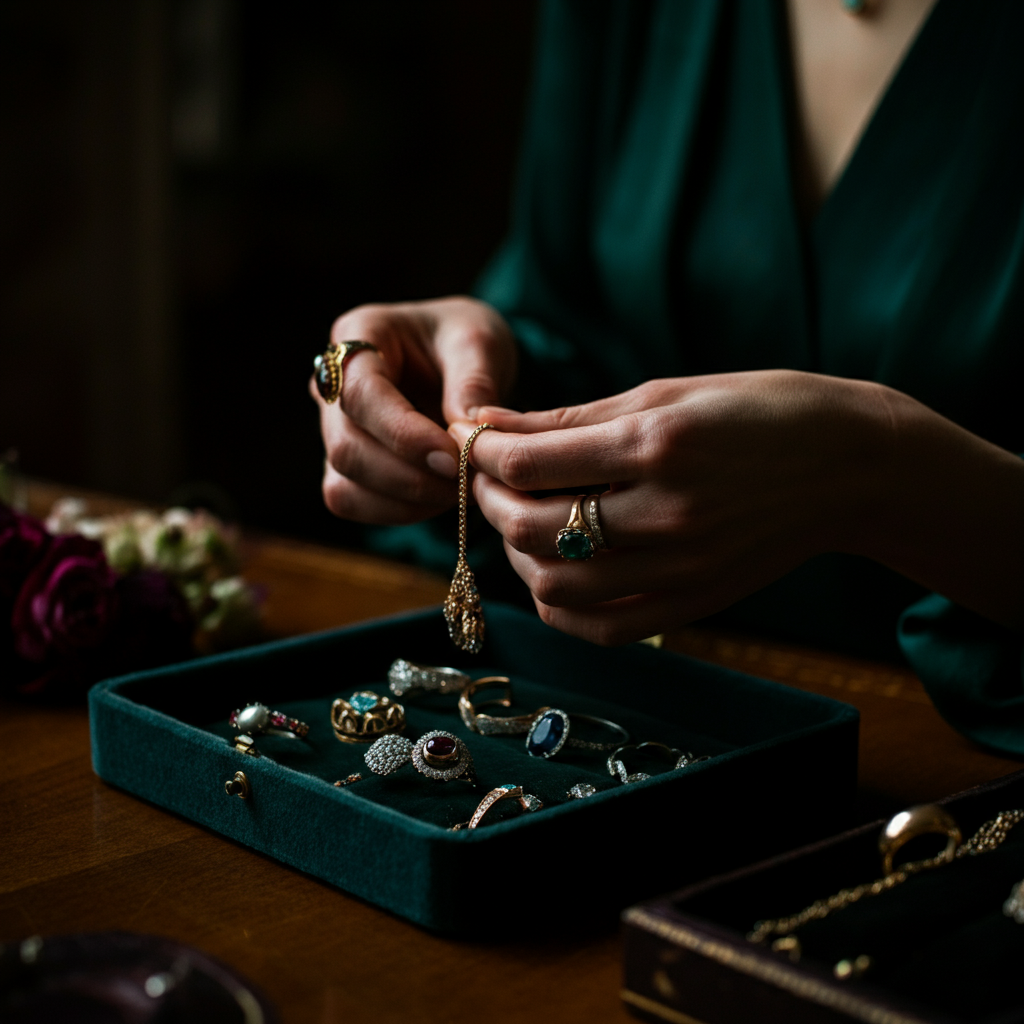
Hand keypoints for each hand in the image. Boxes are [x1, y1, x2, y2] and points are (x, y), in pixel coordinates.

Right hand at [312, 297, 515, 523]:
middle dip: (410, 476)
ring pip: (344, 483)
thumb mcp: (480, 340)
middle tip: (468, 482)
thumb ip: (475, 380)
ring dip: (407, 499)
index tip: (453, 458)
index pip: (360, 394)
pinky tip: (442, 499)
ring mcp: (333, 428)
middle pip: (347, 447)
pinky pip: (354, 503)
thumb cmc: (465, 340)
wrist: (461, 358)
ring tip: (461, 491)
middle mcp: (332, 384)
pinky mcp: (345, 465)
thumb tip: (467, 433)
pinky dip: (400, 511)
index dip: (403, 434)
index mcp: (358, 334)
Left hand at [452, 369, 1023, 643]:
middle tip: (491, 479)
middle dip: (490, 501)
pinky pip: (600, 626)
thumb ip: (574, 418)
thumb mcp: (667, 392)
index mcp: (657, 443)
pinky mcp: (694, 603)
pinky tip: (555, 570)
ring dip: (519, 554)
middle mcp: (666, 511)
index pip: (530, 460)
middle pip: (532, 527)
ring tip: (522, 521)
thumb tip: (492, 425)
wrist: (851, 467)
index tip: (471, 437)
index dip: (482, 449)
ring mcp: (682, 567)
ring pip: (556, 584)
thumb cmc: (761, 412)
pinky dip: (559, 604)